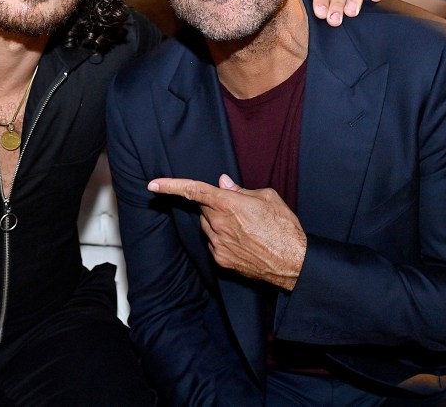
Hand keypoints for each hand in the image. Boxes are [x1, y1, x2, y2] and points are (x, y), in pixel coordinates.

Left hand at [149, 174, 306, 289]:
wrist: (293, 262)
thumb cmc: (284, 228)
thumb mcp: (267, 198)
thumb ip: (240, 190)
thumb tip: (223, 183)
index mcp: (228, 204)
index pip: (193, 190)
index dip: (171, 186)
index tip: (153, 185)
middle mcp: (218, 224)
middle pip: (204, 209)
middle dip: (215, 206)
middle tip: (238, 211)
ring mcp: (218, 244)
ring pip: (207, 227)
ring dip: (218, 223)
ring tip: (245, 228)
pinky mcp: (221, 260)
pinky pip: (214, 243)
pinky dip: (223, 239)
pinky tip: (243, 242)